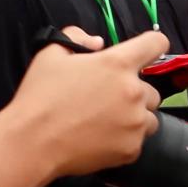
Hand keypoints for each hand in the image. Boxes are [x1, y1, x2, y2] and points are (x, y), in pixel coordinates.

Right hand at [7, 27, 165, 177]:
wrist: (32, 143)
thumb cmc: (40, 97)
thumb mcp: (50, 54)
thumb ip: (76, 38)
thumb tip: (98, 43)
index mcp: (118, 64)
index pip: (156, 44)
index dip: (153, 45)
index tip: (147, 54)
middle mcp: (134, 92)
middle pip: (152, 90)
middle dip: (134, 94)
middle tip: (107, 101)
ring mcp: (135, 122)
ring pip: (149, 118)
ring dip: (134, 118)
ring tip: (105, 122)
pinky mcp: (132, 148)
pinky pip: (137, 142)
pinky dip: (124, 141)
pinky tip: (101, 139)